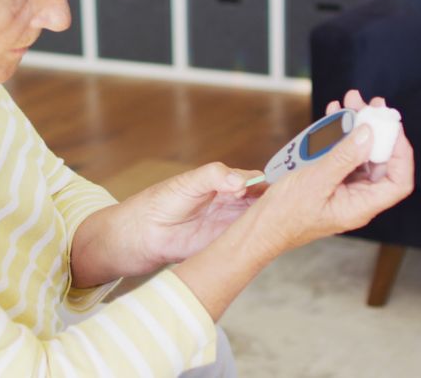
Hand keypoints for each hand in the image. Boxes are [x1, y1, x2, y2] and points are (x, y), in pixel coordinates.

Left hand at [125, 163, 262, 268]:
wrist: (146, 232)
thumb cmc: (165, 200)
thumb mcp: (189, 181)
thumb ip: (215, 176)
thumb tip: (241, 181)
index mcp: (228, 183)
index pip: (257, 181)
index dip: (262, 185)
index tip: (257, 192)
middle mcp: (234, 203)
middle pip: (264, 203)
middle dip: (274, 205)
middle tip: (274, 211)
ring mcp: (232, 225)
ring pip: (260, 224)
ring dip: (267, 224)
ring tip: (269, 226)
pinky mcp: (227, 245)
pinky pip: (248, 244)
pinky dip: (256, 243)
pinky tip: (259, 242)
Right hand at [251, 90, 414, 254]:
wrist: (261, 226)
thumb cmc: (285, 214)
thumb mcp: (315, 181)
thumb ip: (344, 157)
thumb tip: (369, 134)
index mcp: (360, 206)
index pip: (398, 181)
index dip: (400, 152)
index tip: (390, 125)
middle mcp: (357, 198)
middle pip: (381, 162)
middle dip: (377, 131)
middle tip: (369, 106)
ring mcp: (344, 189)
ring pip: (361, 154)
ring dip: (357, 127)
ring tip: (350, 103)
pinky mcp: (330, 181)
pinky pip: (342, 155)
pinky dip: (340, 135)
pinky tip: (333, 116)